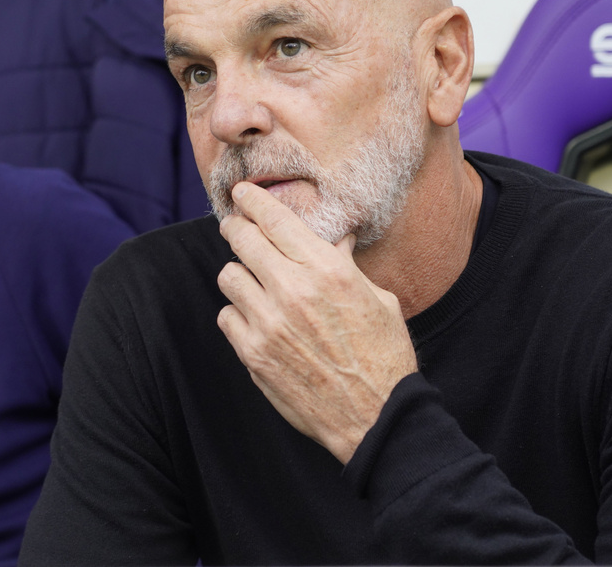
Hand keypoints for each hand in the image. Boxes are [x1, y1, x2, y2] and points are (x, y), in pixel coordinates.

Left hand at [216, 182, 417, 462]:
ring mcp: (268, 323)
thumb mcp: (377, 299)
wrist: (377, 417)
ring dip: (240, 274)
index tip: (241, 193)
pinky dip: (238, 313)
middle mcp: (293, 291)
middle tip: (235, 227)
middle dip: (236, 228)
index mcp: (327, 270)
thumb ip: (346, 265)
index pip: (275, 220)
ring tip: (254, 281)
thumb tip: (334, 236)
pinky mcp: (253, 354)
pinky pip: (227, 316)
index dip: (252, 200)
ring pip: (229, 276)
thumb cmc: (384, 356)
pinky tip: (257, 319)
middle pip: (243, 241)